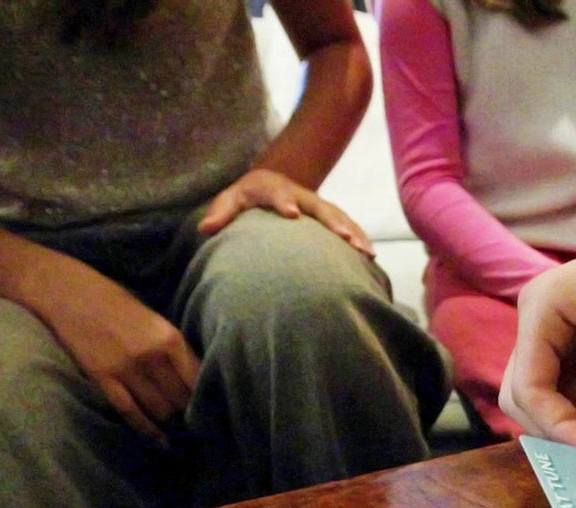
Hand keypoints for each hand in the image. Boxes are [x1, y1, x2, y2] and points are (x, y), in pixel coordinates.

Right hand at [33, 255, 199, 444]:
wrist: (66, 292)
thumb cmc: (115, 303)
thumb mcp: (154, 320)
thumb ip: (174, 349)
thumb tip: (196, 380)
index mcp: (170, 338)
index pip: (198, 380)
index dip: (206, 400)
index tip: (211, 411)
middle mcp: (152, 355)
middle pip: (181, 399)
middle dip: (189, 413)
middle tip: (194, 423)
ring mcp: (126, 368)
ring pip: (160, 410)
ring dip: (170, 422)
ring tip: (178, 431)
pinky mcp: (103, 378)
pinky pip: (131, 413)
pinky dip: (148, 431)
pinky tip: (161, 442)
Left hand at [197, 167, 374, 256]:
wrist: (270, 181)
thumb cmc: (247, 196)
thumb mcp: (231, 199)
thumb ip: (221, 212)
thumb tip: (205, 228)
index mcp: (275, 189)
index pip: (280, 195)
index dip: (286, 203)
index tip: (293, 215)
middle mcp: (301, 196)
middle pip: (320, 208)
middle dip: (334, 222)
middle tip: (345, 238)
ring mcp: (318, 206)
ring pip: (339, 218)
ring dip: (354, 234)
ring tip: (366, 253)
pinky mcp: (329, 217)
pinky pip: (347, 226)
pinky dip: (359, 239)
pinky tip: (370, 257)